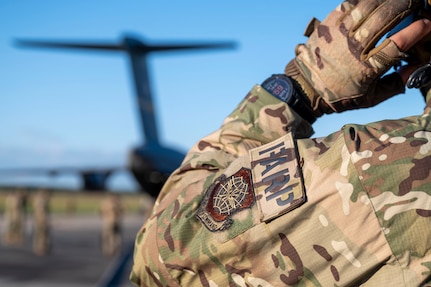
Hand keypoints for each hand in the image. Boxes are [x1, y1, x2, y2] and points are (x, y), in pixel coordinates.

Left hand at [285, 0, 430, 116]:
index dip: (417, 31)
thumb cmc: (339, 95)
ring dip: (388, 0)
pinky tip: (376, 2)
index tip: (427, 24)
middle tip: (418, 3)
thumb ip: (395, 84)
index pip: (398, 44)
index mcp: (368, 68)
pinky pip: (351, 3)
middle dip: (407, 5)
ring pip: (370, 6)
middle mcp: (355, 48)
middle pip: (387, 17)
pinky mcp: (330, 25)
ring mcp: (341, 34)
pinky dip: (367, 0)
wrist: (305, 88)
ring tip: (399, 1)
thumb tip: (414, 68)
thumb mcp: (370, 98)